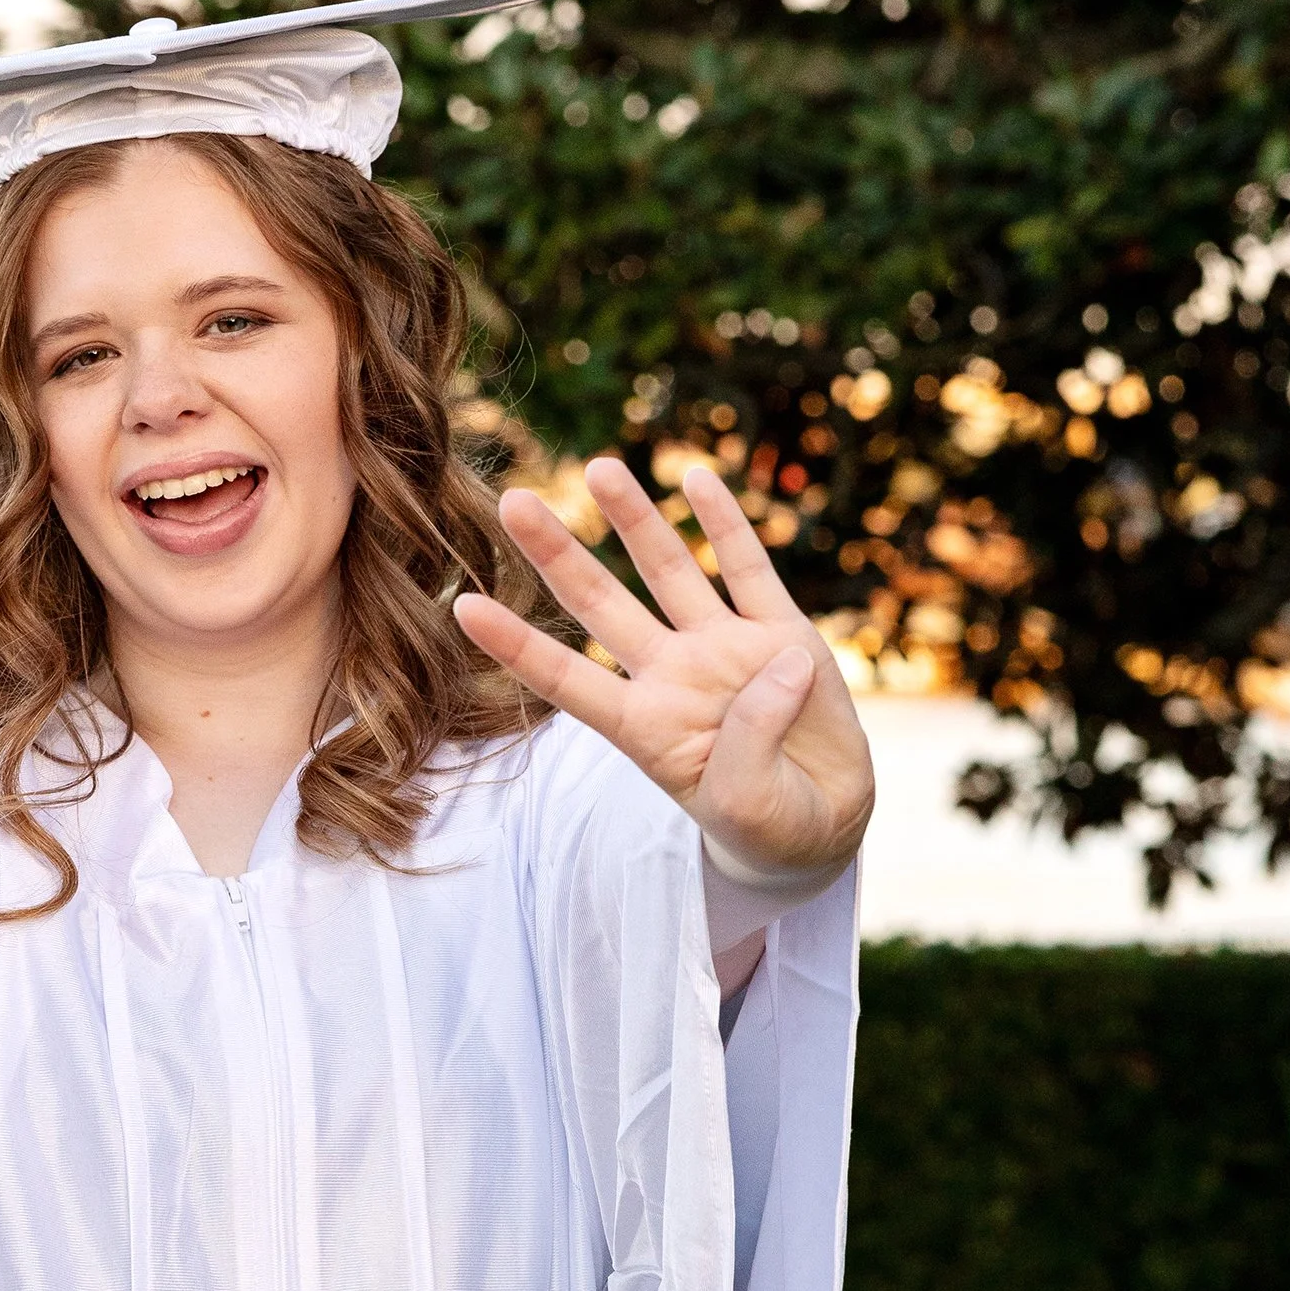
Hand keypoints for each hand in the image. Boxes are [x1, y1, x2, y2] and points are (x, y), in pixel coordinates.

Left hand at [456, 455, 873, 880]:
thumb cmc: (769, 824)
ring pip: (668, 570)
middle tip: (511, 501)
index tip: (463, 606)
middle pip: (600, 604)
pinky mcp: (780, 633)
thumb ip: (750, 741)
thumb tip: (776, 662)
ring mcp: (723, 648)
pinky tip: (693, 478)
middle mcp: (672, 675)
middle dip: (557, 554)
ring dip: (633, 518)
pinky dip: (724, 523)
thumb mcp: (749, 804)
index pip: (566, 679)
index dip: (517, 645)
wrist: (826, 822)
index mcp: (643, 727)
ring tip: (597, 466)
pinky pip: (748, 568)